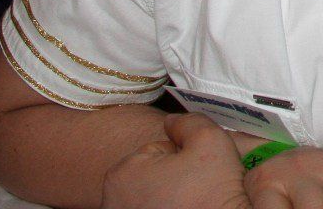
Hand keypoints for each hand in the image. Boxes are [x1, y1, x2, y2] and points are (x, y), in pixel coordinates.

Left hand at [104, 114, 250, 208]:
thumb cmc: (209, 196)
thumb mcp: (210, 140)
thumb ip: (189, 121)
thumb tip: (174, 121)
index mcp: (122, 172)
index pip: (159, 149)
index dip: (184, 157)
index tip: (196, 172)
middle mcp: (112, 199)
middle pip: (153, 173)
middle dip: (174, 176)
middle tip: (196, 188)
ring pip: (154, 195)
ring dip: (171, 195)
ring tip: (192, 203)